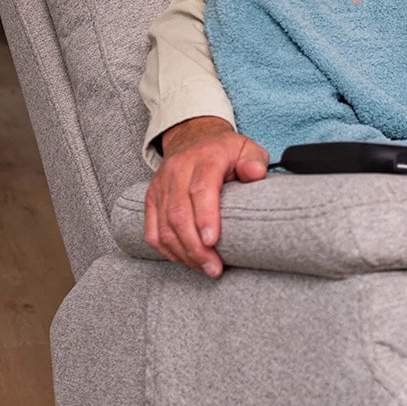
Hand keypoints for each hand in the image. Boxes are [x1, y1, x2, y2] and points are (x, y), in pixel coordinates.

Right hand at [144, 116, 269, 276]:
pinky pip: (151, 231)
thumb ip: (253, 160)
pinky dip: (166, 250)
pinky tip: (184, 260)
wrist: (192, 137)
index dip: (205, 218)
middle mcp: (177, 172)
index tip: (213, 242)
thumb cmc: (224, 149)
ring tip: (205, 268)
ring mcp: (161, 186)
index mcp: (204, 159)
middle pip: (179, 214)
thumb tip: (255, 174)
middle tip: (214, 268)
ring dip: (183, 253)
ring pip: (163, 227)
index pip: (200, 190)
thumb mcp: (246, 147)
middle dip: (196, 247)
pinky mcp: (151, 199)